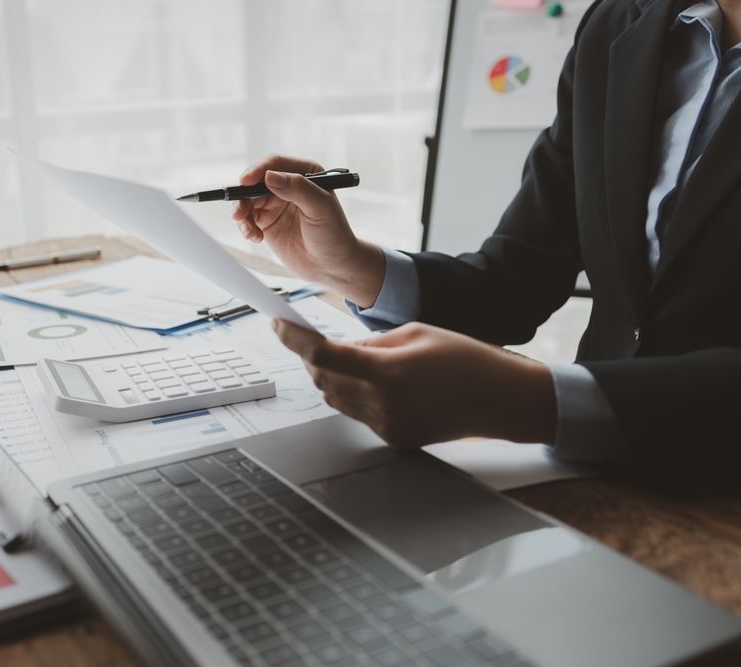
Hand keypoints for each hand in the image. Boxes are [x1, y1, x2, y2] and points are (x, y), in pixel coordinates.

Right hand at [232, 154, 384, 307]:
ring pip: (248, 200)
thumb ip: (297, 189)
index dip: (258, 171)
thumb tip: (269, 177)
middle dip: (244, 197)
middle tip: (239, 214)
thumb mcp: (320, 208)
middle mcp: (288, 185)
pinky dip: (246, 227)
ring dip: (243, 214)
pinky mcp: (267, 221)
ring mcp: (275, 203)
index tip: (245, 182)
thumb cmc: (333, 234)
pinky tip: (255, 238)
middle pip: (256, 182)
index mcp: (305, 173)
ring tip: (251, 232)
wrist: (331, 265)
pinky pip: (247, 218)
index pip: (275, 164)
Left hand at [272, 319, 556, 448]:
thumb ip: (369, 344)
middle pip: (322, 380)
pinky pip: (359, 414)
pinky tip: (384, 383)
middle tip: (315, 337)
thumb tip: (338, 350)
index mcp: (388, 372)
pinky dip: (357, 395)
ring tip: (361, 359)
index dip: (294, 339)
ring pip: (336, 399)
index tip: (280, 325)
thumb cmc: (465, 359)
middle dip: (313, 358)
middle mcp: (383, 404)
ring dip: (334, 377)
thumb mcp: (415, 333)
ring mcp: (387, 426)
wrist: (501, 399)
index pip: (323, 355)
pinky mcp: (394, 438)